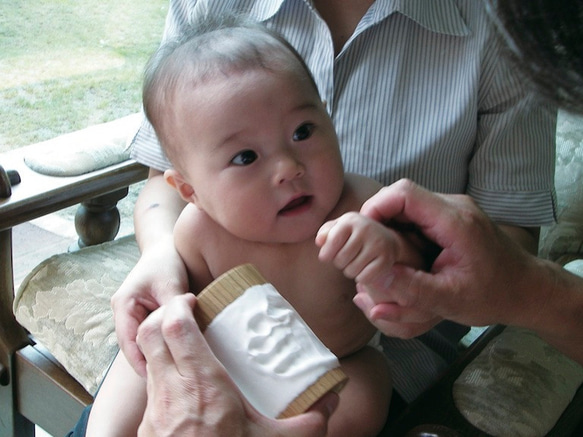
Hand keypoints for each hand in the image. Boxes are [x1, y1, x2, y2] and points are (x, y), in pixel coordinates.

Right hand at [111, 238, 188, 375]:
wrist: (165, 247)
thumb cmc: (165, 262)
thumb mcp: (171, 284)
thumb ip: (174, 308)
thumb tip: (185, 331)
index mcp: (123, 305)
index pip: (127, 341)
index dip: (139, 361)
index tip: (153, 377)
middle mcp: (124, 313)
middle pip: (133, 346)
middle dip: (147, 362)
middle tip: (164, 381)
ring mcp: (133, 315)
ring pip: (142, 343)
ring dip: (155, 354)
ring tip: (170, 371)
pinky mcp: (145, 316)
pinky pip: (151, 336)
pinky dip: (160, 344)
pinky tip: (174, 354)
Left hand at [137, 294, 338, 436]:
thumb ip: (308, 422)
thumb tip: (329, 403)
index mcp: (204, 386)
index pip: (175, 328)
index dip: (178, 307)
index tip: (193, 301)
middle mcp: (173, 392)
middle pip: (150, 334)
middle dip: (163, 315)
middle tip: (184, 314)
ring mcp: (156, 410)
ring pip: (147, 360)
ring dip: (160, 345)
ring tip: (184, 347)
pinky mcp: (148, 428)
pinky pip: (150, 389)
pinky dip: (161, 375)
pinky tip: (182, 386)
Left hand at [316, 212, 411, 283]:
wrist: (385, 239)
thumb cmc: (354, 235)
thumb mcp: (338, 228)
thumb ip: (325, 233)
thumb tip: (319, 241)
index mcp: (350, 220)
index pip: (331, 244)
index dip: (326, 254)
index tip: (328, 255)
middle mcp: (366, 228)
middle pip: (339, 260)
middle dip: (339, 263)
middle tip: (348, 257)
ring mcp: (378, 244)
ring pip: (351, 271)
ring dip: (350, 271)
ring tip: (357, 261)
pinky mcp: (386, 259)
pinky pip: (364, 278)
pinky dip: (362, 278)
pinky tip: (366, 268)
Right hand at [357, 179, 534, 330]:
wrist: (528, 289)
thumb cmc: (494, 295)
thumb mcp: (449, 300)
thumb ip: (410, 289)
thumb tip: (371, 279)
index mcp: (455, 222)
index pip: (404, 193)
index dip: (375, 207)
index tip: (360, 232)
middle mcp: (455, 206)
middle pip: (402, 194)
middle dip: (377, 216)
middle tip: (364, 245)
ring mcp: (455, 208)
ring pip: (408, 202)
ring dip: (388, 222)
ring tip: (378, 250)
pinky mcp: (453, 216)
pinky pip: (418, 211)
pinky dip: (401, 227)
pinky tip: (397, 251)